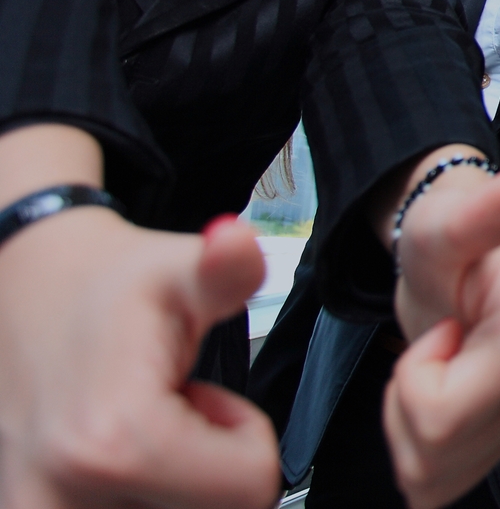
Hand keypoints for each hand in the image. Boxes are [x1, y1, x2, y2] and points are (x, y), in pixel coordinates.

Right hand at [0, 202, 279, 507]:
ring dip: (174, 483)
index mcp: (112, 443)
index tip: (203, 396)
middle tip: (172, 411)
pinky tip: (117, 452)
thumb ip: (227, 271)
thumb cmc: (101, 286)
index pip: (250, 489)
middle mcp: (62, 497)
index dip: (246, 436)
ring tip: (141, 427)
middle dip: (210, 466)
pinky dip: (138, 496)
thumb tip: (237, 243)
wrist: (21, 290)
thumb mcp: (177, 268)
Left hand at [385, 162, 499, 508]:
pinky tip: (432, 394)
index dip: (433, 358)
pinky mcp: (499, 449)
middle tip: (431, 345)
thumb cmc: (448, 238)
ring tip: (430, 365)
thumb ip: (480, 211)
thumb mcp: (445, 219)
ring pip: (435, 470)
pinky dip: (410, 444)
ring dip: (405, 417)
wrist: (452, 268)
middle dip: (410, 392)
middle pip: (448, 438)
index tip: (447, 323)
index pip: (480, 387)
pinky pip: (433, 486)